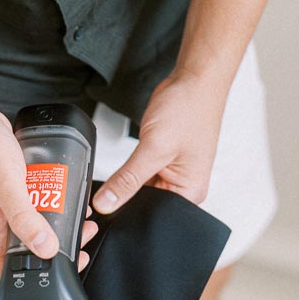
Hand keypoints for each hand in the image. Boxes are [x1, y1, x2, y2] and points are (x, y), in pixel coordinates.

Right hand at [0, 95, 97, 292]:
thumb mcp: (8, 185)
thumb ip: (26, 219)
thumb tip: (46, 249)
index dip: (24, 285)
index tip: (53, 276)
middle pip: (21, 257)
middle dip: (50, 254)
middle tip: (76, 243)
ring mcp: (0, 210)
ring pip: (29, 233)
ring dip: (54, 230)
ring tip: (77, 220)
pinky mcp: (8, 194)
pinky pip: (30, 210)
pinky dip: (48, 209)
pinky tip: (63, 197)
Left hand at [92, 70, 226, 216]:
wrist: (193, 80)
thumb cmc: (189, 109)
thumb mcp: (154, 147)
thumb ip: (127, 179)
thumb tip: (105, 204)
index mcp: (190, 193)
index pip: (152, 218)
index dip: (128, 217)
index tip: (105, 211)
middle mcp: (184, 188)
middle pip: (145, 207)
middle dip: (126, 200)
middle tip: (113, 187)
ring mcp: (172, 175)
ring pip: (138, 192)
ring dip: (126, 184)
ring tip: (127, 168)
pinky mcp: (161, 164)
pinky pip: (138, 177)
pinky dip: (128, 174)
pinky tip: (126, 165)